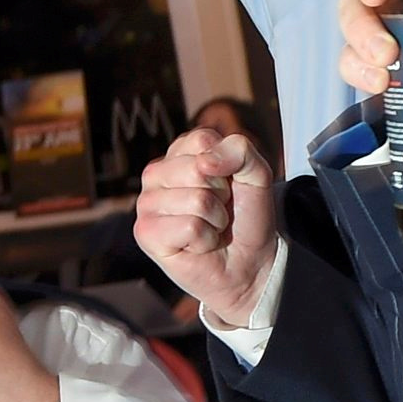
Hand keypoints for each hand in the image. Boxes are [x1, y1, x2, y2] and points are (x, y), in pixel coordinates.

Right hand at [133, 126, 280, 328]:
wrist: (250, 261)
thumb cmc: (246, 216)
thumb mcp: (256, 174)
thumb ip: (240, 150)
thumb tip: (205, 162)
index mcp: (179, 153)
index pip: (203, 139)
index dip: (228, 166)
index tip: (228, 185)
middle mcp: (157, 174)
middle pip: (198, 169)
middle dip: (221, 195)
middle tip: (218, 211)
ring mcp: (147, 203)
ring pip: (197, 200)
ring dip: (215, 220)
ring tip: (209, 228)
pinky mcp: (145, 233)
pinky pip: (189, 227)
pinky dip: (206, 239)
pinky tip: (198, 244)